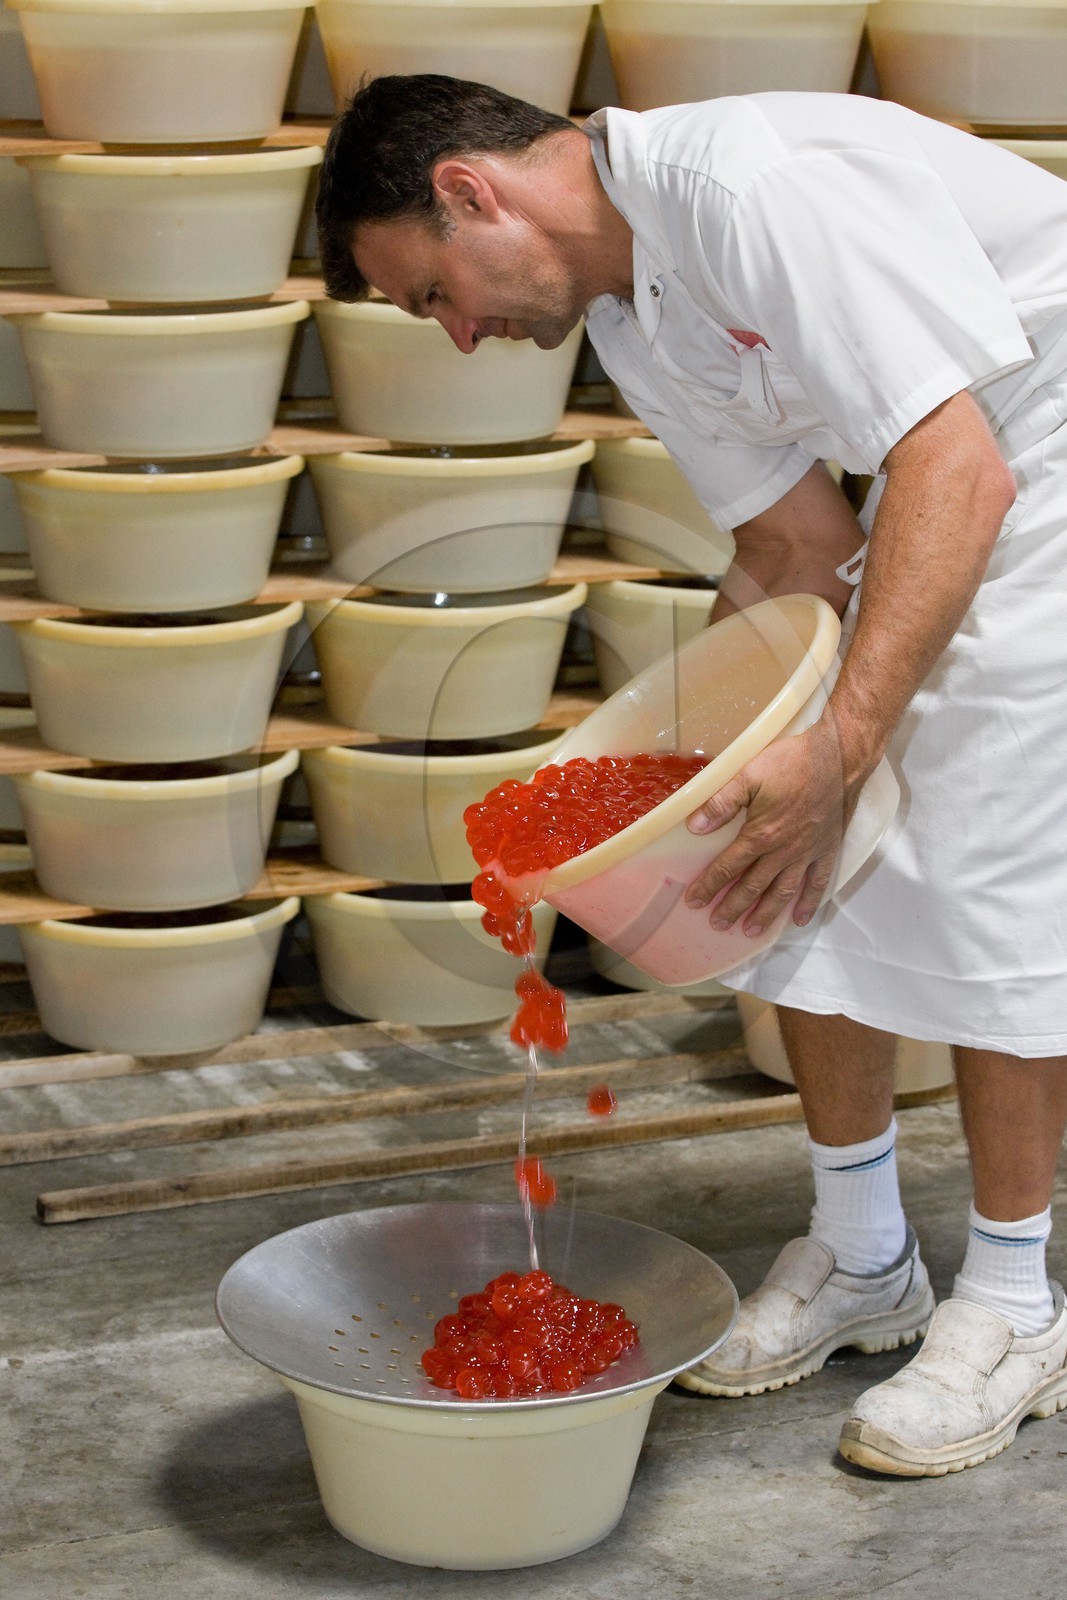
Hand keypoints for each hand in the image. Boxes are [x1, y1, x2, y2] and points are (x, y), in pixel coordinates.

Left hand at [683, 718, 855, 936]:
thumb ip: (721, 802)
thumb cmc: (792, 762)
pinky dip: (809, 902)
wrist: (839, 756)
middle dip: (733, 907)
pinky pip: (818, 882)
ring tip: (751, 931)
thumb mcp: (748, 774)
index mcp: (761, 834)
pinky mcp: (828, 848)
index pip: (729, 867)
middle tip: (718, 924)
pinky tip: (799, 919)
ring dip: (766, 913)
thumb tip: (695, 827)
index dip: (709, 886)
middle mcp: (784, 851)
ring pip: (783, 891)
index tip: (694, 902)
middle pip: (753, 886)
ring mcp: (808, 853)